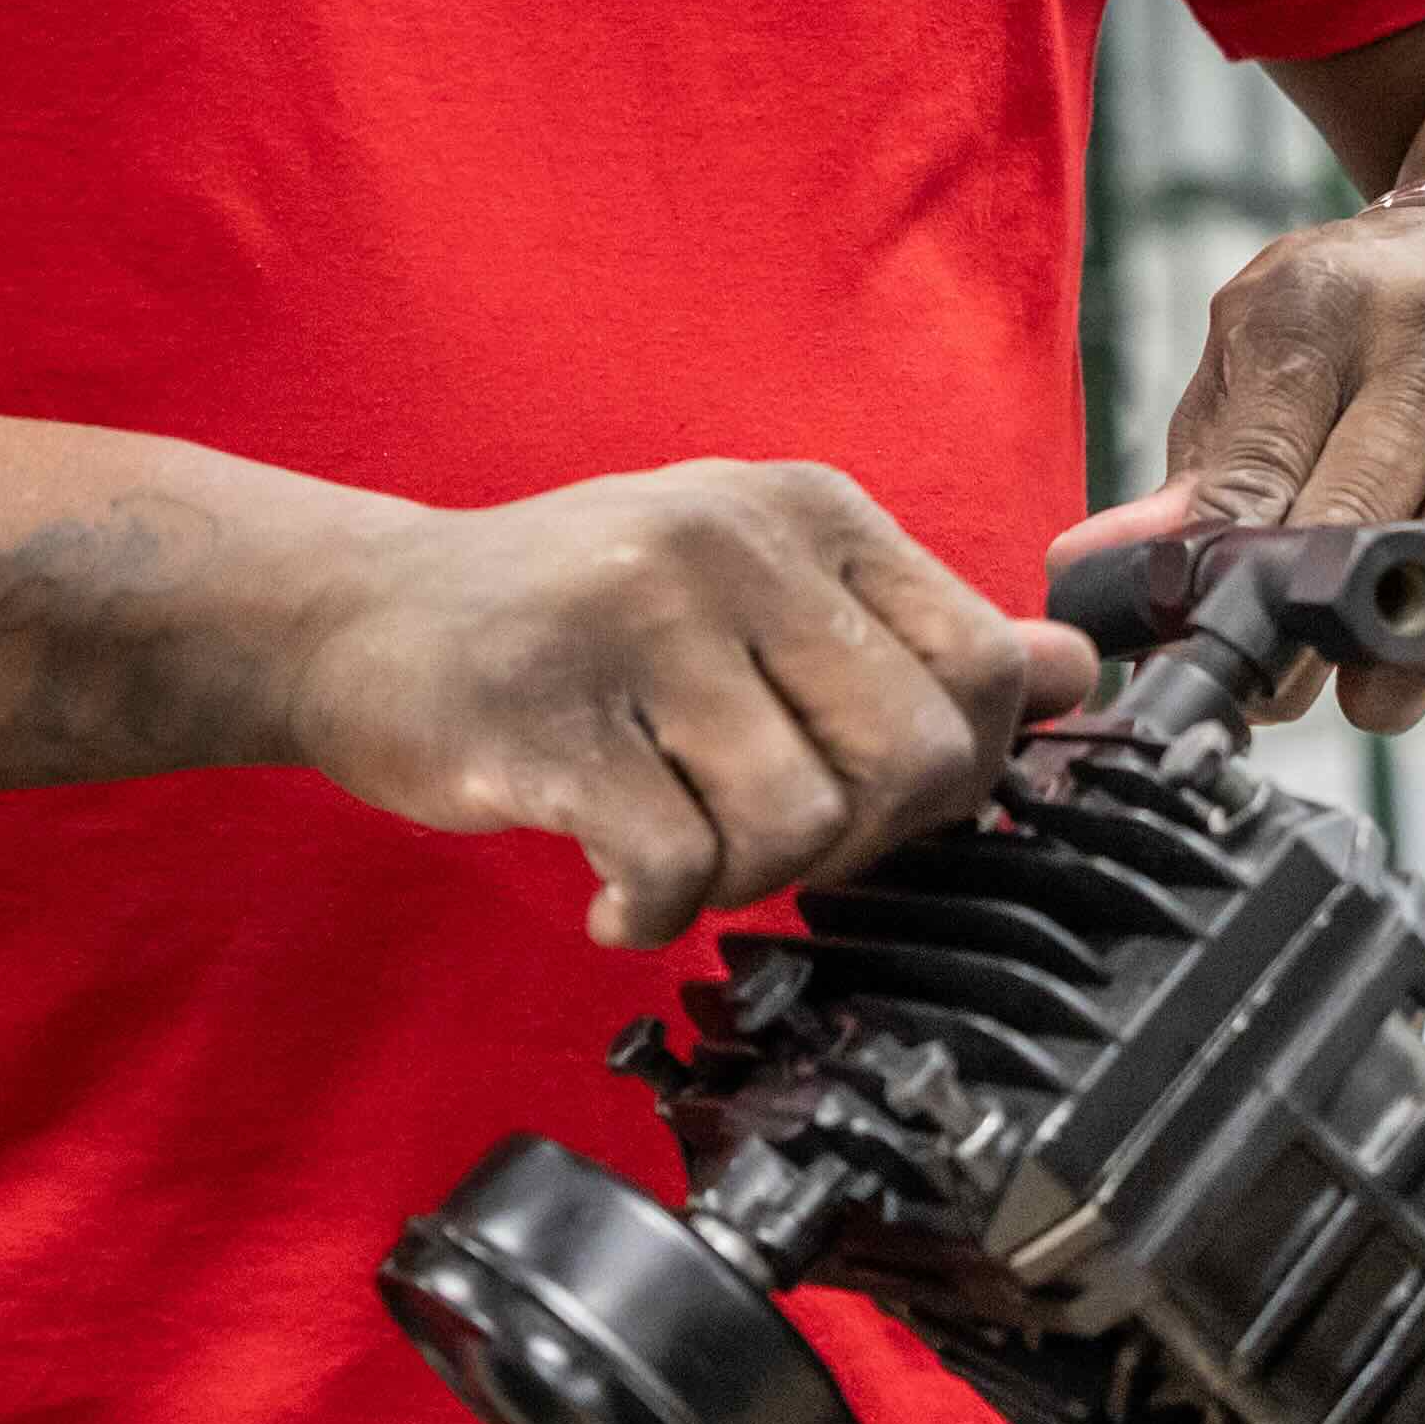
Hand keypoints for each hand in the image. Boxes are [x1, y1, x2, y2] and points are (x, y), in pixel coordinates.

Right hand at [276, 464, 1092, 950]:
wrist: (356, 616)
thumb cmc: (574, 619)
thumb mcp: (753, 584)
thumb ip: (903, 630)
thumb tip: (1068, 671)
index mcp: (804, 510)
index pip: (979, 662)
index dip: (954, 771)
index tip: (873, 799)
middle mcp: (732, 546)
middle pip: (914, 756)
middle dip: (864, 843)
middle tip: (773, 845)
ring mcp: (636, 624)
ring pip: (802, 824)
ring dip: (746, 882)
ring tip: (680, 854)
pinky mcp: (548, 719)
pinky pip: (674, 868)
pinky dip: (652, 913)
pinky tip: (614, 895)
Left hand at [1058, 207, 1424, 733]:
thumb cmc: (1371, 324)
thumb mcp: (1262, 359)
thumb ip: (1195, 472)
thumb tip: (1090, 568)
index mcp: (1320, 306)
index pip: (1253, 478)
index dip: (1224, 590)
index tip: (1207, 656)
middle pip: (1354, 534)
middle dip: (1307, 646)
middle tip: (1284, 698)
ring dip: (1403, 671)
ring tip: (1374, 692)